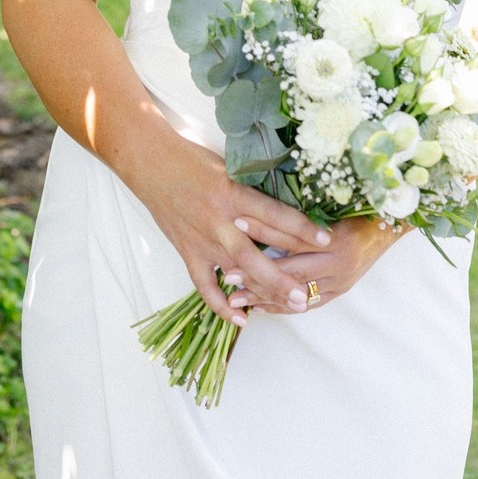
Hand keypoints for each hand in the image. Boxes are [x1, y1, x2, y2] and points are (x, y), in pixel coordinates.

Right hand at [126, 136, 330, 324]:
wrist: (152, 163)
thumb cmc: (192, 160)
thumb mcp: (229, 168)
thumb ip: (252, 191)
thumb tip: (285, 207)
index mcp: (232, 194)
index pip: (273, 214)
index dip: (301, 227)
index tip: (326, 239)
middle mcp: (219, 220)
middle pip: (255, 254)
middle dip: (282, 276)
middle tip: (306, 294)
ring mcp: (202, 239)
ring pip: (235, 272)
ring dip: (261, 291)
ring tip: (288, 305)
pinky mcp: (187, 251)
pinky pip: (204, 285)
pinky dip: (221, 305)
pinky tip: (242, 318)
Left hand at [231, 215, 402, 315]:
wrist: (391, 225)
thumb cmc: (361, 206)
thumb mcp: (335, 203)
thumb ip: (302, 210)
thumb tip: (262, 200)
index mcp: (335, 238)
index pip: (292, 235)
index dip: (263, 229)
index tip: (236, 223)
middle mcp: (338, 264)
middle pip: (291, 272)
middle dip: (257, 275)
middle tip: (227, 276)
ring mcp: (340, 282)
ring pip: (297, 294)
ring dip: (264, 296)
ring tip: (236, 298)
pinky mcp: (340, 291)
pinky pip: (308, 305)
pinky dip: (283, 306)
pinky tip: (261, 306)